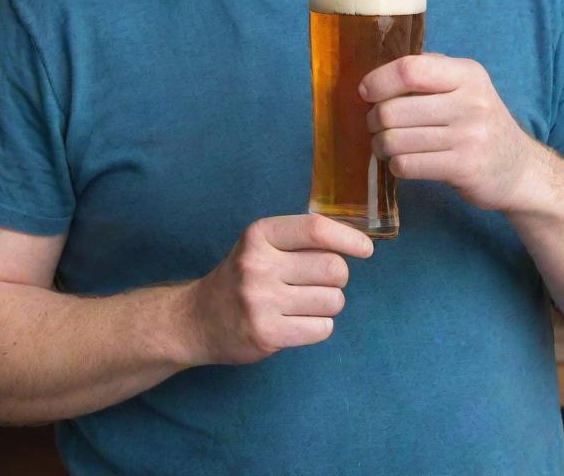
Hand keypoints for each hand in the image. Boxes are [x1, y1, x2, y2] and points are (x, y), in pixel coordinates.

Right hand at [186, 214, 373, 365]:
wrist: (197, 319)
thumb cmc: (242, 276)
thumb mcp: (262, 245)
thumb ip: (300, 240)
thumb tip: (353, 239)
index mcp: (260, 235)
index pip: (315, 230)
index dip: (348, 238)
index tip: (365, 249)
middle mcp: (258, 265)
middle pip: (332, 268)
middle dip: (337, 277)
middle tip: (321, 283)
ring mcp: (261, 301)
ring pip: (332, 301)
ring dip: (329, 304)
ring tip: (305, 304)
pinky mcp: (266, 334)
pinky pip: (321, 328)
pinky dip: (319, 326)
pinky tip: (298, 322)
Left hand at [361, 53, 536, 212]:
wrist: (519, 168)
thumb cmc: (478, 122)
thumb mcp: (464, 86)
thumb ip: (428, 71)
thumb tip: (377, 74)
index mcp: (467, 74)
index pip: (410, 70)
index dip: (378, 80)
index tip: (366, 92)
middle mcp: (471, 102)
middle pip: (394, 109)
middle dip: (374, 120)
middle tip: (376, 126)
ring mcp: (470, 137)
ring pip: (395, 140)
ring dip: (380, 145)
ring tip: (385, 145)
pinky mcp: (465, 168)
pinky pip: (407, 164)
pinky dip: (396, 165)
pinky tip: (403, 162)